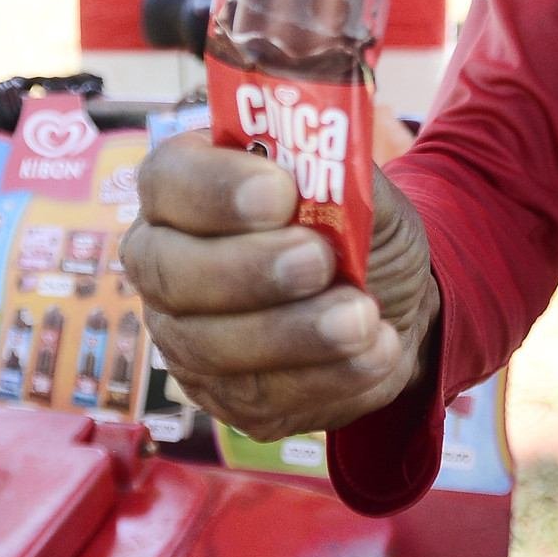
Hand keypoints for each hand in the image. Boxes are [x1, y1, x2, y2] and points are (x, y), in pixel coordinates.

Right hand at [123, 133, 439, 441]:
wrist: (391, 301)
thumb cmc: (357, 230)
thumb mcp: (361, 185)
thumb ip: (337, 169)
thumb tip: (323, 158)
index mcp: (187, 189)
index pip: (168, 179)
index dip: (214, 189)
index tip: (280, 192)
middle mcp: (167, 262)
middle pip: (170, 271)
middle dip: (248, 269)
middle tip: (318, 261)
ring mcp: (186, 337)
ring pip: (209, 347)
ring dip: (295, 334)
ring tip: (363, 318)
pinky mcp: (224, 397)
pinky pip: (259, 398)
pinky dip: (327, 378)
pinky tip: (376, 352)